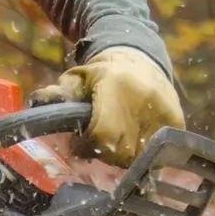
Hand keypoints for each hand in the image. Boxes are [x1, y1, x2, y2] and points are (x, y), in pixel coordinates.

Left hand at [33, 46, 183, 163]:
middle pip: (120, 152)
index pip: (102, 135)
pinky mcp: (176, 123)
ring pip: (138, 157)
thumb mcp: (77, 78)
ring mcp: (163, 113)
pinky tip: (132, 142)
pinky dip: (141, 154)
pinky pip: (156, 154)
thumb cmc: (103, 73)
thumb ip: (58, 94)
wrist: (141, 58)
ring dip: (121, 157)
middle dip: (102, 153)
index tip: (78, 144)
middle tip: (94, 143)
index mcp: (117, 88)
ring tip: (113, 140)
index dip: (86, 146)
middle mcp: (144, 101)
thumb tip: (37, 101)